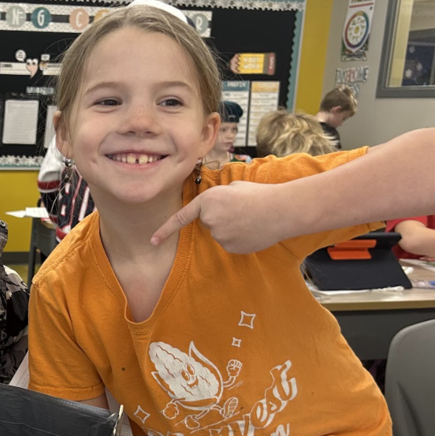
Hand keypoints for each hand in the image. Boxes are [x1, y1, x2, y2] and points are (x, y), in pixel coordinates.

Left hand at [150, 181, 288, 253]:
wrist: (281, 209)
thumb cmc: (259, 195)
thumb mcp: (233, 188)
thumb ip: (217, 199)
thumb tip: (214, 210)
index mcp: (207, 201)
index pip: (182, 217)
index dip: (166, 230)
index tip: (153, 241)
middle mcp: (209, 219)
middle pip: (208, 222)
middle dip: (221, 216)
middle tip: (241, 209)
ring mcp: (220, 236)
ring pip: (220, 233)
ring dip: (231, 227)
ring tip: (249, 218)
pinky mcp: (231, 247)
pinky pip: (230, 243)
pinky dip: (239, 238)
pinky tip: (252, 230)